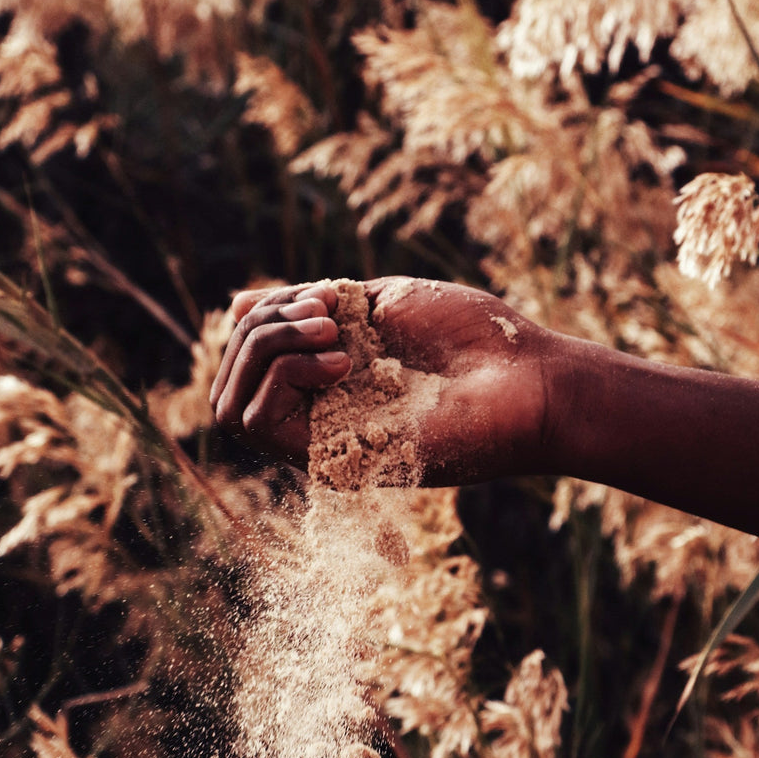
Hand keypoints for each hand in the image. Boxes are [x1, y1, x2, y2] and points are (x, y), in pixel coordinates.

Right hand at [209, 277, 556, 483]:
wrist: (529, 380)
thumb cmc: (475, 338)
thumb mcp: (378, 300)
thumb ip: (310, 305)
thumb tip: (231, 305)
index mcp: (328, 380)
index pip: (248, 357)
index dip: (264, 317)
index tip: (322, 294)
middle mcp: (316, 416)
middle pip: (229, 381)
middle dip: (259, 329)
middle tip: (324, 311)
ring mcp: (321, 443)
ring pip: (230, 407)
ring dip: (265, 348)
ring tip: (331, 330)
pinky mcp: (331, 463)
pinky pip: (257, 423)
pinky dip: (285, 373)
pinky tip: (342, 359)